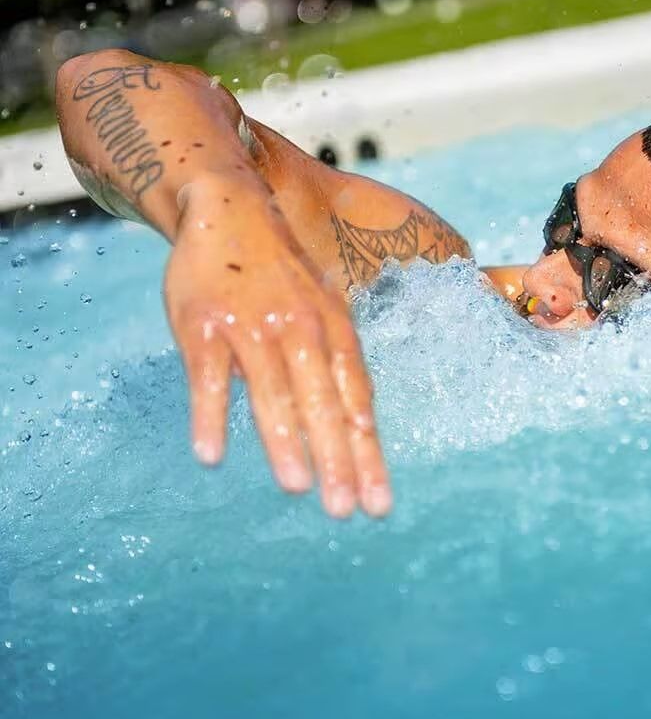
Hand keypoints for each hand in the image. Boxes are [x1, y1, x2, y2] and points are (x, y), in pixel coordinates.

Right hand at [163, 180, 390, 516]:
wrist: (229, 208)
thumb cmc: (282, 276)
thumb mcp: (325, 311)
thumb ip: (337, 366)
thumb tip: (358, 429)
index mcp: (335, 333)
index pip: (357, 403)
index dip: (368, 454)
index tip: (378, 503)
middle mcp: (301, 332)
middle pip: (323, 404)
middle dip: (337, 459)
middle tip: (345, 509)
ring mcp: (252, 328)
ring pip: (273, 393)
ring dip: (285, 442)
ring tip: (297, 488)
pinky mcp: (204, 326)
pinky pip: (209, 378)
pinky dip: (210, 415)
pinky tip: (211, 455)